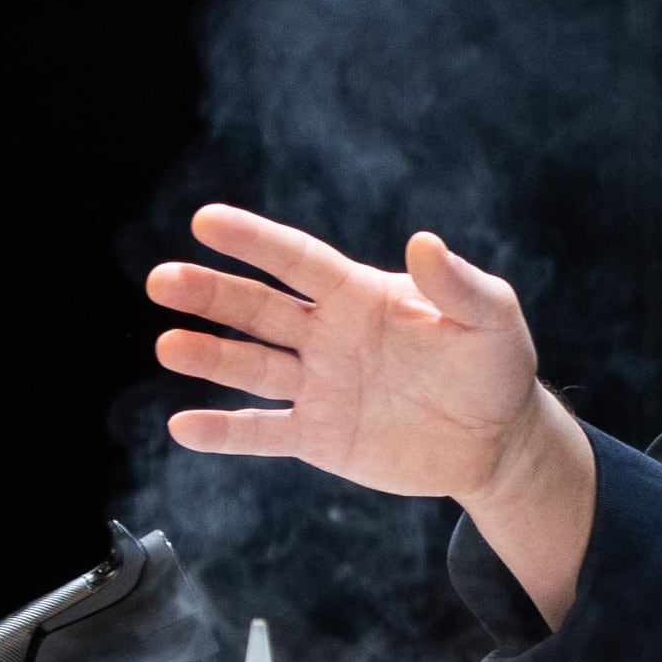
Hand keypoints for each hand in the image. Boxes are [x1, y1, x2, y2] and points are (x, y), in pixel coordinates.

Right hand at [148, 203, 555, 504]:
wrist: (498, 440)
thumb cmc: (495, 366)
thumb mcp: (491, 318)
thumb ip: (458, 284)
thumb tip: (423, 241)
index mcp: (360, 296)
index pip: (298, 261)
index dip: (255, 242)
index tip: (206, 221)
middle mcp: (328, 336)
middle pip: (258, 309)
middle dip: (210, 294)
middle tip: (163, 280)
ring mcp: (319, 386)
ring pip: (251, 367)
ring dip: (208, 357)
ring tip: (168, 346)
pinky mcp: (320, 437)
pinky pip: (264, 432)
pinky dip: (224, 433)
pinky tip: (184, 427)